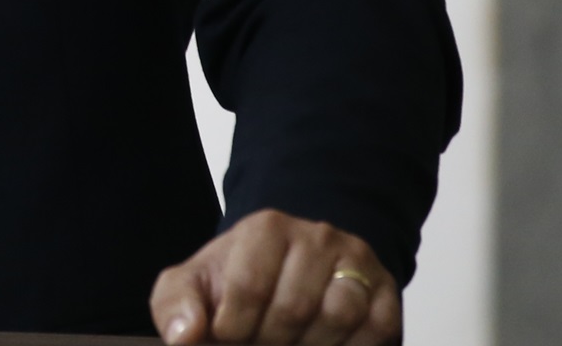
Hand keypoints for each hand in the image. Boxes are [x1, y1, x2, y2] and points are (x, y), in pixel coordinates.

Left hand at [151, 209, 399, 344]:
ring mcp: (355, 263)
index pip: (249, 287)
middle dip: (269, 342)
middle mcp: (316, 236)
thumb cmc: (236, 282)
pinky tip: (322, 345)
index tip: (228, 337)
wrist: (289, 271)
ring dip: (309, 345)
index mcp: (265, 229)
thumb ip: (176, 305)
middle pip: (294, 307)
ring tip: (289, 345)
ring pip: (338, 316)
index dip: (234, 329)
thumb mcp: (194, 285)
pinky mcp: (385, 294)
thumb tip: (184, 338)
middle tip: (259, 345)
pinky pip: (374, 330)